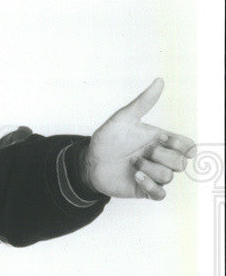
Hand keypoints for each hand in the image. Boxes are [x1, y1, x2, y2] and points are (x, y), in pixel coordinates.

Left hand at [83, 78, 194, 199]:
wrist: (89, 161)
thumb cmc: (107, 139)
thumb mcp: (124, 118)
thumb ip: (143, 102)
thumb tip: (160, 81)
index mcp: (160, 141)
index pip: (186, 146)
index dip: (183, 146)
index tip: (164, 140)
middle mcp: (159, 158)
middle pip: (180, 163)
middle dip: (161, 157)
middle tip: (142, 152)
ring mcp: (153, 175)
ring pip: (169, 177)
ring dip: (149, 169)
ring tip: (132, 163)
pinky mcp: (143, 190)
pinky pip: (160, 194)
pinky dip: (150, 185)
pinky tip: (136, 175)